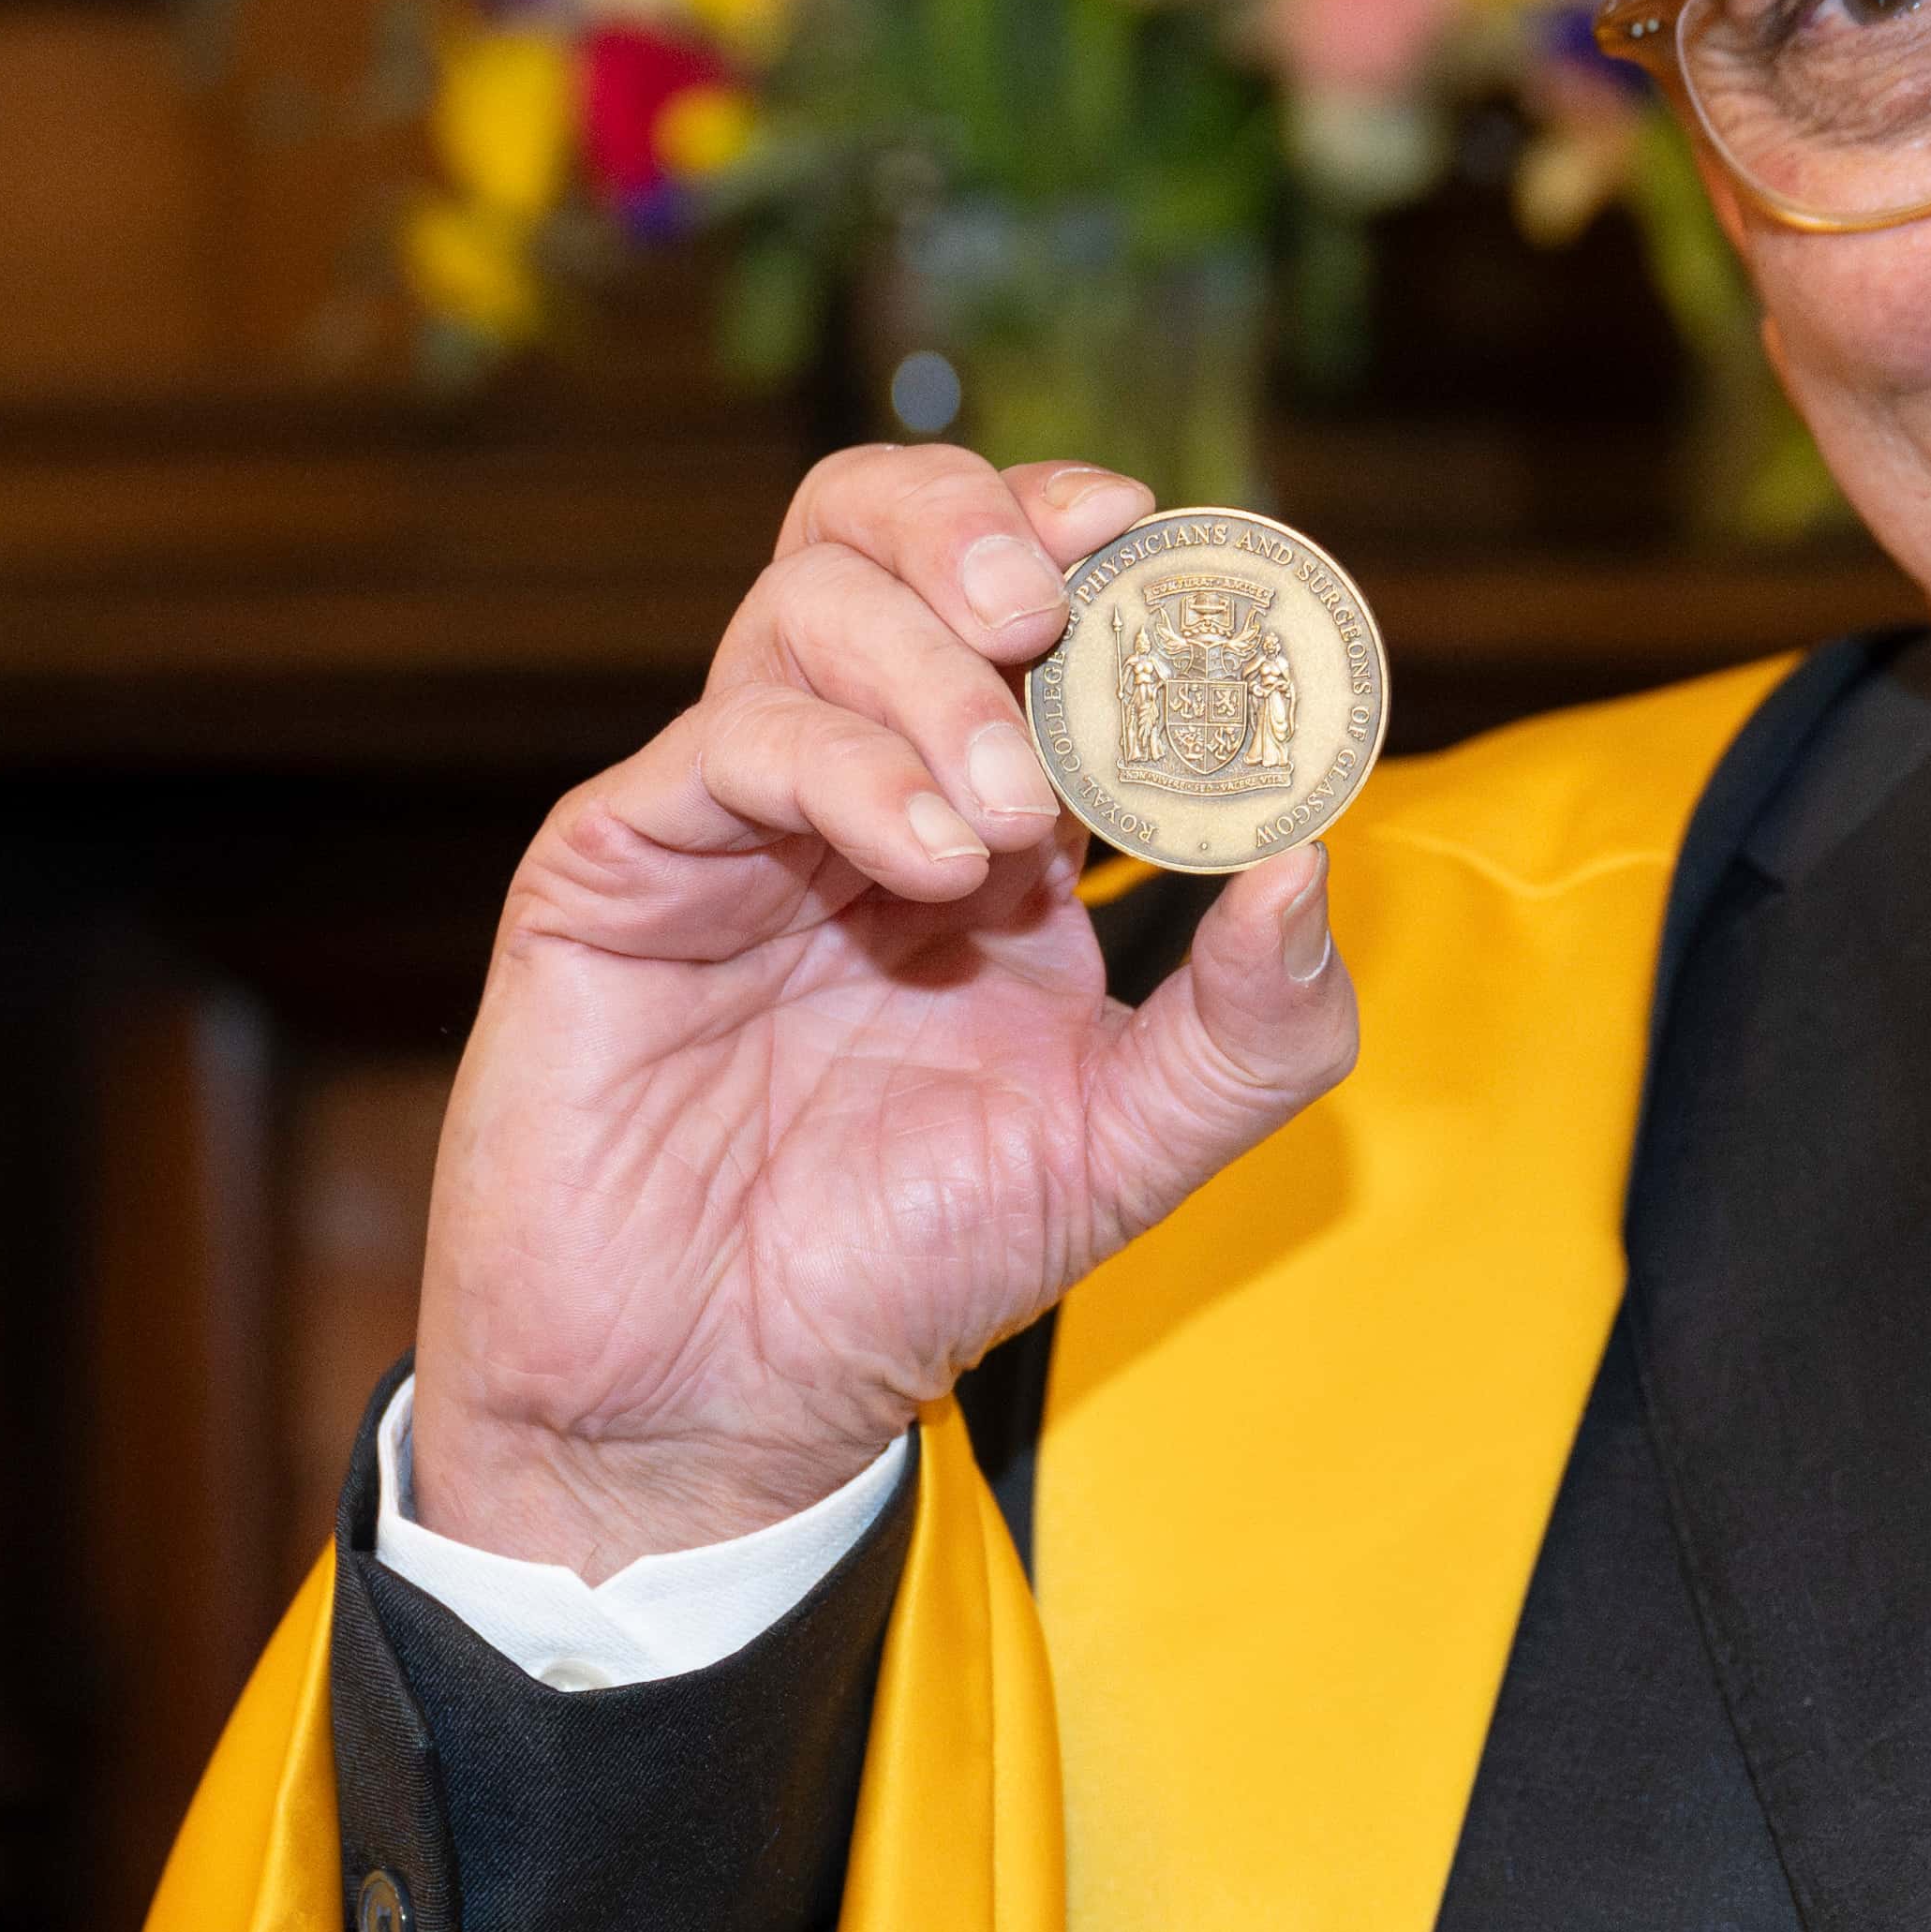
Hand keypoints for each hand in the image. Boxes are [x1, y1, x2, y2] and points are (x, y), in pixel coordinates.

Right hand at [404, 445, 1360, 1580]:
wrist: (713, 1404)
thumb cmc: (900, 1271)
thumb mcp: (1127, 1151)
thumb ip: (1250, 1024)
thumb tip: (1314, 856)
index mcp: (978, 817)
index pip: (1029, 601)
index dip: (1110, 555)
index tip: (1203, 577)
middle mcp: (848, 783)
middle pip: (881, 529)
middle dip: (984, 527)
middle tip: (1061, 611)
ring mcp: (726, 815)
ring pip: (806, 601)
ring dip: (936, 673)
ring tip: (1011, 813)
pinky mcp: (616, 863)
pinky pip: (729, 738)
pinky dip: (849, 767)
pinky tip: (932, 868)